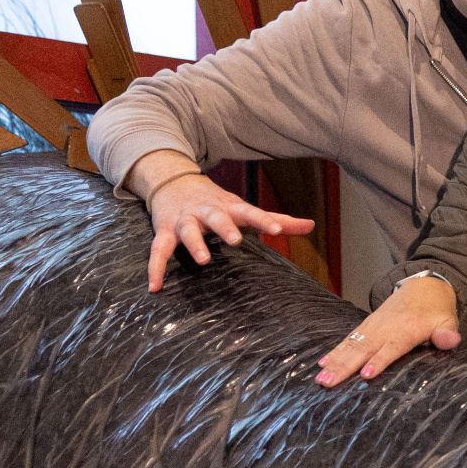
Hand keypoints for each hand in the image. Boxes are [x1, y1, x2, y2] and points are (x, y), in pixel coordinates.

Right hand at [141, 154, 315, 291]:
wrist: (173, 180)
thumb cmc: (216, 202)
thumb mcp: (244, 208)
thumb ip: (275, 219)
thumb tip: (311, 225)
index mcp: (229, 208)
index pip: (249, 212)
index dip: (264, 220)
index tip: (277, 231)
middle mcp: (207, 212)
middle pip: (217, 217)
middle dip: (225, 227)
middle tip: (236, 240)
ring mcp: (185, 220)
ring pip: (188, 230)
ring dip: (194, 243)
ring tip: (202, 260)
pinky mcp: (165, 230)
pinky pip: (159, 249)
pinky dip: (155, 267)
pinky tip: (155, 287)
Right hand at [316, 275, 459, 385]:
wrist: (423, 288)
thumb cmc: (436, 312)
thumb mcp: (447, 320)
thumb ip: (447, 332)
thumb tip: (451, 340)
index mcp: (405, 331)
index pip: (391, 348)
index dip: (379, 361)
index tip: (366, 374)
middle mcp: (385, 329)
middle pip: (363, 349)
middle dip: (345, 366)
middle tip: (329, 383)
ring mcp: (373, 327)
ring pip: (351, 346)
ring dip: (335, 362)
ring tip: (321, 379)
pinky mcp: (366, 327)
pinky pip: (348, 340)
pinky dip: (335, 352)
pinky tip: (322, 365)